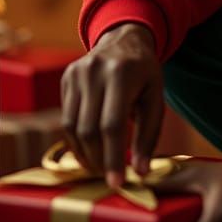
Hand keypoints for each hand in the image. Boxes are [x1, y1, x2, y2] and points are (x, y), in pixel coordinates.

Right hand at [60, 22, 162, 187]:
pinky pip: (66, 118)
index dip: (113, 157)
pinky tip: (89, 149)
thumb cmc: (144, 73)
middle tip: (109, 176)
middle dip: (98, 159)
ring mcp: (76, 73)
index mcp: (122, 73)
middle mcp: (94, 71)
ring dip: (84, 154)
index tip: (117, 182)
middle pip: (89, 129)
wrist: (124, 39)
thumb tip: (140, 172)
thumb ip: (149, 134)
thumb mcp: (155, 98)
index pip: (112, 125)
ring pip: (72, 127)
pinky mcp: (66, 78)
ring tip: (99, 166)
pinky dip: (76, 139)